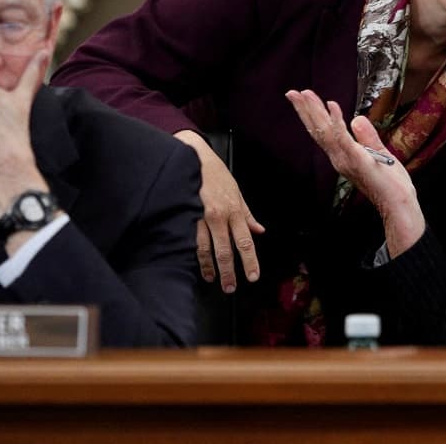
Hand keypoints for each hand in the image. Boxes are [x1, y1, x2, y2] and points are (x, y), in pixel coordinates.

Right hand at [175, 130, 264, 292]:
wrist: (193, 157)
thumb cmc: (216, 175)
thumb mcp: (237, 193)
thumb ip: (247, 215)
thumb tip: (259, 230)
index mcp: (234, 211)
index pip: (245, 241)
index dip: (249, 261)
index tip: (252, 276)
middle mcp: (219, 216)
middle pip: (225, 250)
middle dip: (229, 272)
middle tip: (231, 288)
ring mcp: (201, 217)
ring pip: (205, 248)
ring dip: (209, 267)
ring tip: (212, 279)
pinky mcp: (186, 215)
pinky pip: (190, 239)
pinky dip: (193, 254)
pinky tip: (194, 264)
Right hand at [285, 89, 424, 255]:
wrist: (397, 204)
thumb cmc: (390, 184)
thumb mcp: (379, 153)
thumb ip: (367, 137)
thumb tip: (357, 119)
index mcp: (342, 155)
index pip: (323, 131)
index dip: (312, 114)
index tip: (304, 97)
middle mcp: (339, 157)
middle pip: (318, 130)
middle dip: (305, 110)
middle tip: (292, 92)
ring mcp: (345, 159)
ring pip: (325, 131)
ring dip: (314, 111)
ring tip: (305, 95)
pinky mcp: (357, 159)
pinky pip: (343, 138)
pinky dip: (336, 121)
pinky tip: (332, 105)